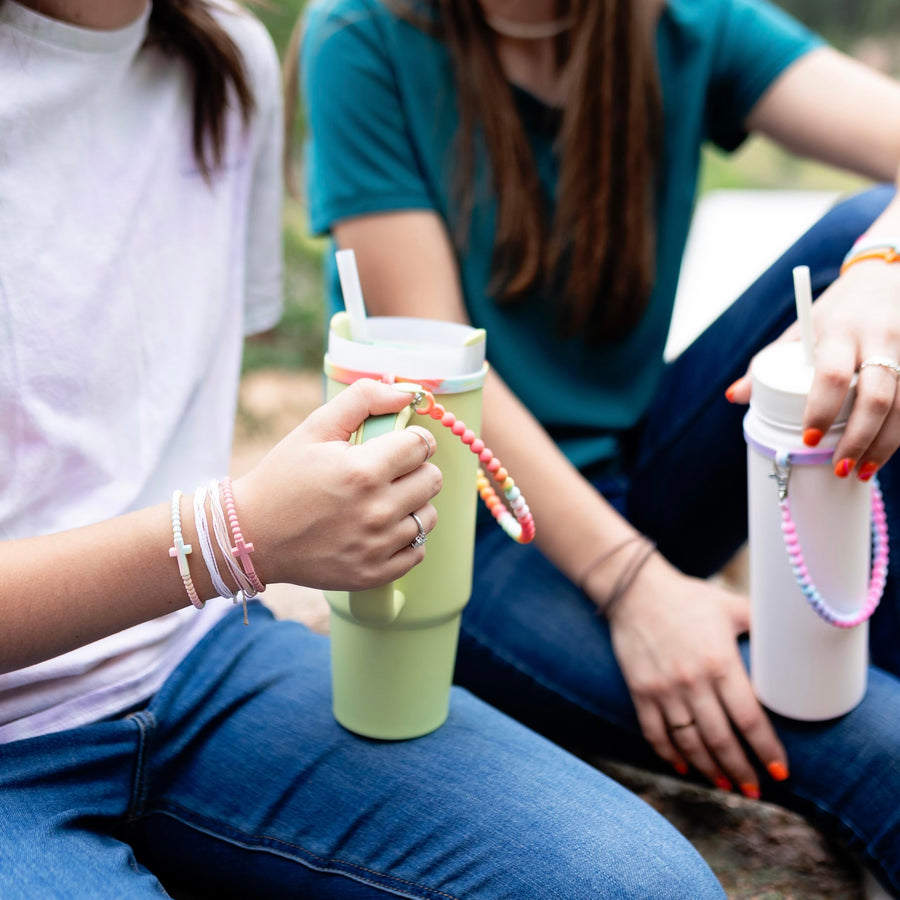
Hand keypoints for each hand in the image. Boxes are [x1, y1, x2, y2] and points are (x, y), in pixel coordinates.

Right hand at [233, 379, 441, 590]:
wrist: (252, 536)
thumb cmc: (284, 477)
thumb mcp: (315, 428)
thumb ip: (363, 399)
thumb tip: (406, 393)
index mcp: (363, 471)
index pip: (422, 445)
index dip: (412, 440)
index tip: (398, 445)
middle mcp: (376, 511)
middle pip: (432, 480)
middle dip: (415, 470)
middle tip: (387, 473)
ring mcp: (376, 547)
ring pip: (428, 516)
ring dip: (412, 504)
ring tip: (382, 500)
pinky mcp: (374, 574)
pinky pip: (418, 551)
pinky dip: (406, 539)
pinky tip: (380, 528)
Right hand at [606, 553, 788, 794]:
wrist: (634, 589)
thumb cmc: (688, 597)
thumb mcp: (731, 606)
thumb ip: (762, 623)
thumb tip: (797, 634)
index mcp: (719, 662)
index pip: (748, 718)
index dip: (765, 749)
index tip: (780, 770)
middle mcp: (691, 681)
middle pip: (721, 739)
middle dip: (741, 770)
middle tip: (756, 789)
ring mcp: (663, 689)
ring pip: (689, 743)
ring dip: (710, 769)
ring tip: (726, 784)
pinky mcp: (640, 691)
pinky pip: (655, 732)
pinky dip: (669, 754)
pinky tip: (684, 765)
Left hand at [728, 261, 899, 478]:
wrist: (884, 280)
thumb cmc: (833, 313)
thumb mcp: (799, 330)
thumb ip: (766, 363)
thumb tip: (734, 397)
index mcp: (838, 332)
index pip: (831, 375)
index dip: (820, 409)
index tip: (808, 438)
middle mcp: (878, 340)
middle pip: (876, 397)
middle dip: (859, 438)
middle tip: (839, 467)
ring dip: (884, 445)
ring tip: (862, 472)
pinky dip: (898, 435)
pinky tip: (881, 454)